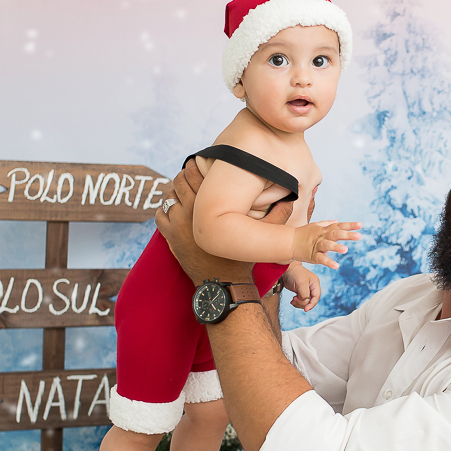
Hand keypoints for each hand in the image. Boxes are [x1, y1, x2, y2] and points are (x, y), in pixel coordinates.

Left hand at [157, 159, 295, 283]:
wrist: (223, 284)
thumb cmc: (242, 260)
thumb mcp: (264, 235)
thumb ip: (278, 216)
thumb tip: (290, 200)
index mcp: (213, 204)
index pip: (195, 172)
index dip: (196, 167)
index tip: (202, 169)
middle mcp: (192, 211)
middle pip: (179, 181)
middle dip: (184, 178)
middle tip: (191, 180)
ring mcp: (178, 224)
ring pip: (167, 197)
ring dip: (174, 194)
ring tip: (183, 197)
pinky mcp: (170, 238)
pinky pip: (159, 216)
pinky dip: (165, 211)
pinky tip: (174, 214)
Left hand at [281, 263, 320, 311]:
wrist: (286, 269)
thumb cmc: (294, 273)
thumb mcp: (301, 283)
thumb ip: (304, 294)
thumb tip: (305, 301)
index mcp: (315, 284)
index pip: (316, 297)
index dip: (312, 304)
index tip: (305, 309)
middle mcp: (312, 287)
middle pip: (310, 301)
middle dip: (302, 303)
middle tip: (294, 299)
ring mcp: (306, 290)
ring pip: (305, 302)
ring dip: (299, 303)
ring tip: (293, 300)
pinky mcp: (300, 292)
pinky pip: (301, 301)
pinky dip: (296, 303)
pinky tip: (292, 300)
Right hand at [291, 220, 360, 269]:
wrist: (289, 242)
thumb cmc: (304, 234)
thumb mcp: (315, 226)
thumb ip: (327, 223)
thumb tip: (337, 220)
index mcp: (325, 230)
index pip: (339, 226)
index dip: (350, 225)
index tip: (361, 225)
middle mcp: (322, 236)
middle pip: (335, 234)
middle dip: (346, 235)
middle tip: (358, 236)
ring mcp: (317, 246)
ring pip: (327, 245)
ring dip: (336, 247)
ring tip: (345, 249)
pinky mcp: (312, 256)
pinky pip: (321, 259)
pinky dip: (328, 262)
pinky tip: (336, 266)